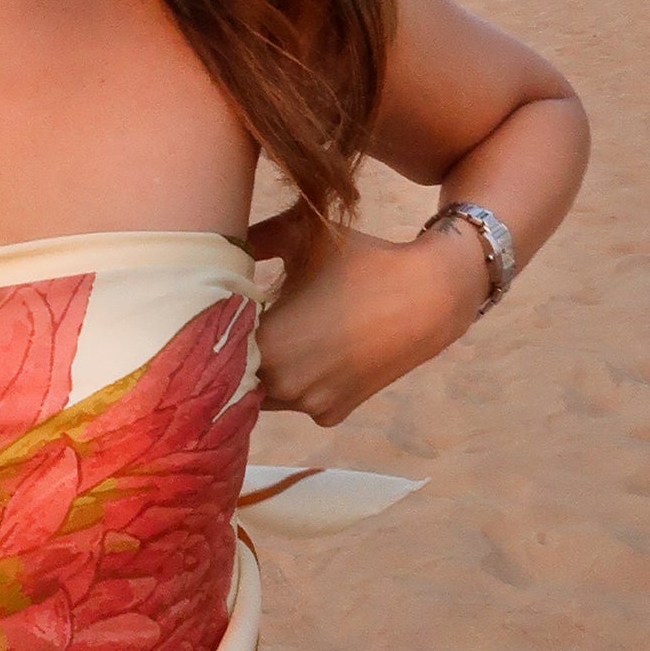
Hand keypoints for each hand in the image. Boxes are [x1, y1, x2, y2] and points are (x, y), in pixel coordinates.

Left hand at [243, 204, 487, 425]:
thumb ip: (254, 236)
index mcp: (262, 345)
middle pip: (238, 371)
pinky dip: (300, 382)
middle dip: (241, 349)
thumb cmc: (360, 261)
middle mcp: (279, 386)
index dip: (222, 323)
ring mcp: (307, 406)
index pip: (219, 342)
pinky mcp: (332, 415)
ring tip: (288, 334)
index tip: (230, 303)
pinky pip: (299, 401)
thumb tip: (222, 237)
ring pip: (265, 390)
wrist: (430, 294)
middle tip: (254, 320)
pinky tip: (315, 354)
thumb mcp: (301, 235)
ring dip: (267, 369)